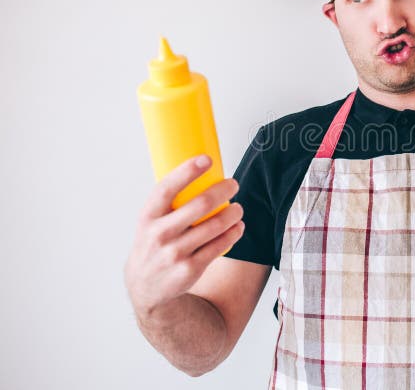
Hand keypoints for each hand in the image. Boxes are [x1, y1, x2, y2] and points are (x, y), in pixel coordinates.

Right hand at [124, 155, 244, 315]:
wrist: (145, 286)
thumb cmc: (154, 243)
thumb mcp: (150, 222)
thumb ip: (168, 202)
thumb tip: (200, 171)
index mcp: (147, 216)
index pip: (166, 188)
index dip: (187, 171)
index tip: (206, 159)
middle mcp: (159, 234)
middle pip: (198, 205)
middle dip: (222, 190)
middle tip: (233, 184)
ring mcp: (174, 253)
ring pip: (214, 226)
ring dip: (233, 213)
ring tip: (238, 208)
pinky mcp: (190, 269)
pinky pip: (219, 246)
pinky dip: (233, 233)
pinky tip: (238, 226)